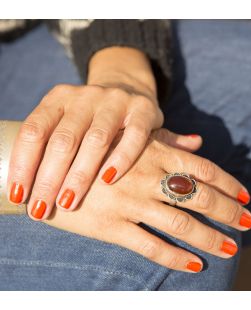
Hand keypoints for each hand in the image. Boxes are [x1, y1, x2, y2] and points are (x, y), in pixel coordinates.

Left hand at [7, 46, 163, 219]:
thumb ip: (51, 144)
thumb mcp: (66, 121)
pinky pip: (133, 136)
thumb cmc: (90, 118)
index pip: (34, 131)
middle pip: (63, 140)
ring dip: (80, 175)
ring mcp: (114, 101)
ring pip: (96, 140)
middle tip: (42, 209)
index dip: (23, 165)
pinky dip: (121, 159)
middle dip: (49, 179)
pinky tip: (108, 180)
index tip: (18, 196)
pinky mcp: (142, 109)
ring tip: (68, 202)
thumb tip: (27, 191)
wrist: (127, 90)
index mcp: (59, 99)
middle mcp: (84, 97)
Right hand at [44, 128, 250, 272]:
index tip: (245, 196)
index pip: (202, 169)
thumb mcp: (127, 136)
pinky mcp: (110, 227)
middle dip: (228, 211)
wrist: (47, 165)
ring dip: (211, 237)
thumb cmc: (93, 147)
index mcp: (151, 153)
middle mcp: (145, 177)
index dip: (228, 183)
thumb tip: (198, 142)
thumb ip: (165, 140)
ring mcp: (129, 203)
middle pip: (199, 197)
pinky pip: (151, 246)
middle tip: (247, 222)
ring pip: (181, 225)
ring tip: (230, 246)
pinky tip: (194, 264)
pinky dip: (176, 257)